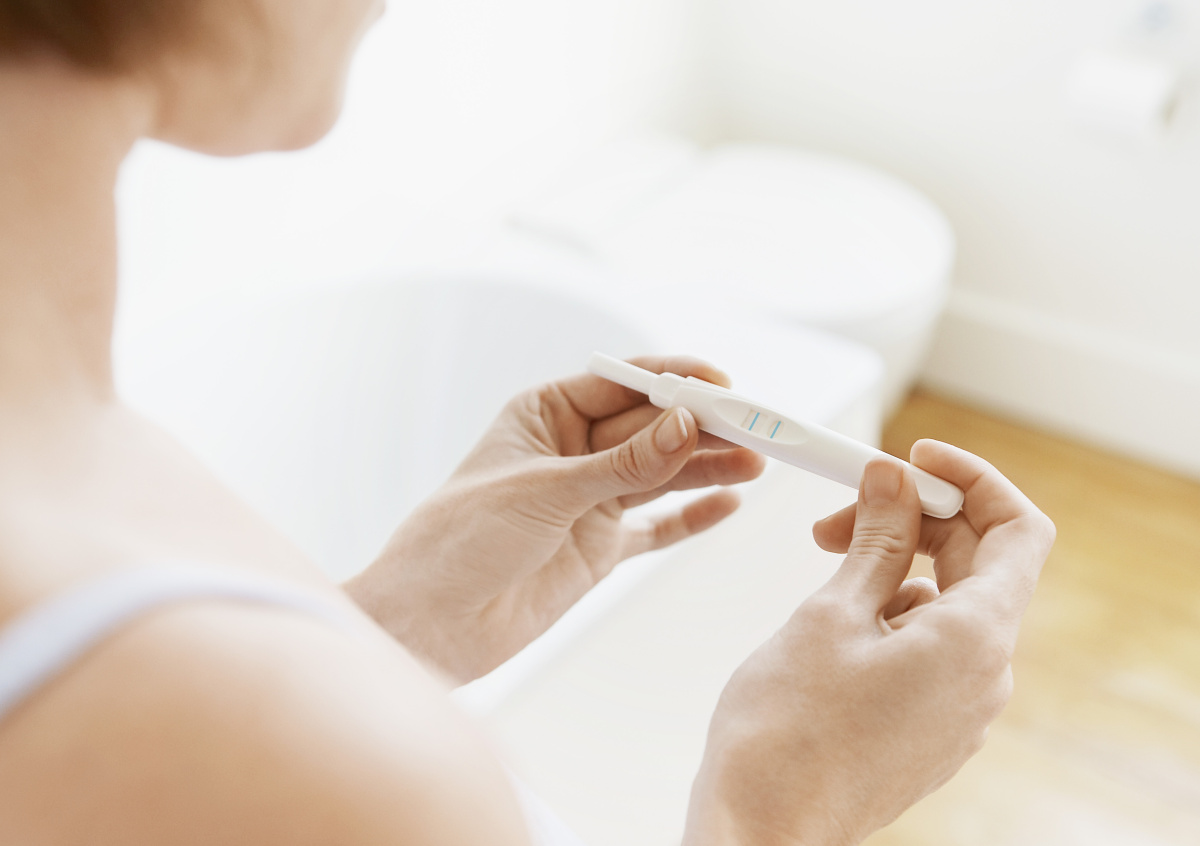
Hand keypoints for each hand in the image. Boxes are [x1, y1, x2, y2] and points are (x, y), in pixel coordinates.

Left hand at [346, 356, 765, 683]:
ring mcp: (588, 501)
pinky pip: (655, 527)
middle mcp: (572, 452)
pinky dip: (690, 517)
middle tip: (757, 429)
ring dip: (706, 468)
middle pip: (651, 429)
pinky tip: (730, 504)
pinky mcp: (598, 549)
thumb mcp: (546, 491)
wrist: (431, 624)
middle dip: (701, 427)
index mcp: (545, 414)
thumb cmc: (462, 537)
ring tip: (756, 463)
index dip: (673, 382)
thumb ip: (622, 464)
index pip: (621, 384)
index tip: (723, 385)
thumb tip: (687, 425)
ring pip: (660, 475)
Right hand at [683, 440, 1054, 845]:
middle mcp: (984, 677)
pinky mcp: (930, 727)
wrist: (763, 826)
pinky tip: (837, 616)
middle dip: (915, 521)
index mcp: (974, 641)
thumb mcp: (831, 614)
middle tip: (844, 510)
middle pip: (979, 563)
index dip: (972, 481)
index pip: (1018, 531)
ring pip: (949, 605)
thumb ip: (875, 541)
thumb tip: (893, 482)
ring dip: (896, 565)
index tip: (915, 459)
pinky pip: (933, 647)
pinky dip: (893, 611)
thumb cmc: (786, 733)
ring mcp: (960, 708)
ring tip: (827, 565)